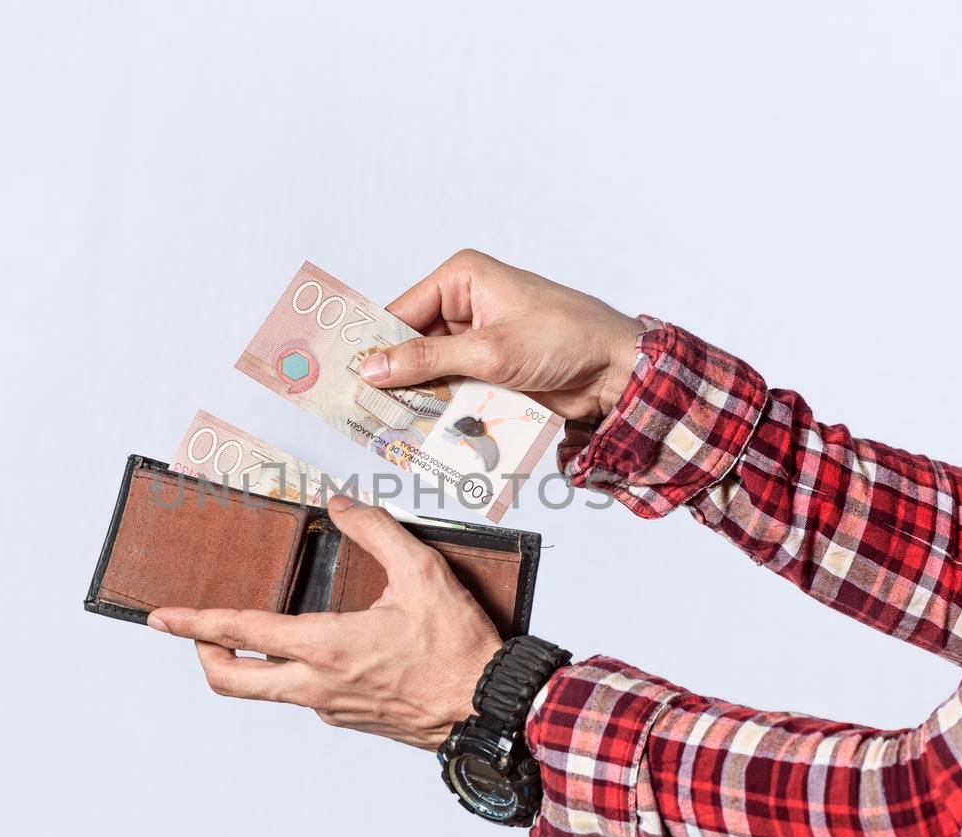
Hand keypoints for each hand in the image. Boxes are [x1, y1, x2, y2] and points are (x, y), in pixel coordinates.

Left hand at [146, 495, 504, 749]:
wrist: (487, 710)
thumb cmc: (459, 647)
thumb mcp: (423, 573)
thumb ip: (377, 531)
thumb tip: (342, 506)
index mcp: (324, 647)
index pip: (239, 634)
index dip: (193, 623)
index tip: (160, 618)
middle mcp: (315, 685)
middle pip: (230, 681)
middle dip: (202, 654)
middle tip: (192, 633)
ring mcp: (328, 708)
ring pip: (267, 690)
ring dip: (250, 663)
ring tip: (259, 634)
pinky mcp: (348, 720)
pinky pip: (305, 695)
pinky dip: (295, 672)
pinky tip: (321, 650)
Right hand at [363, 249, 644, 425]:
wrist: (617, 370)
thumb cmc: (567, 337)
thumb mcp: (491, 349)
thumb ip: (430, 360)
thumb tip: (375, 368)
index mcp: (463, 279)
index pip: (401, 311)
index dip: (373, 344)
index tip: (344, 375)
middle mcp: (465, 305)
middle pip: (411, 345)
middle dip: (392, 377)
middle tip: (359, 409)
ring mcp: (477, 341)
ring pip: (429, 373)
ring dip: (415, 399)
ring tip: (385, 427)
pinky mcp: (489, 371)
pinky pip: (452, 391)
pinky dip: (441, 410)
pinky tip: (421, 432)